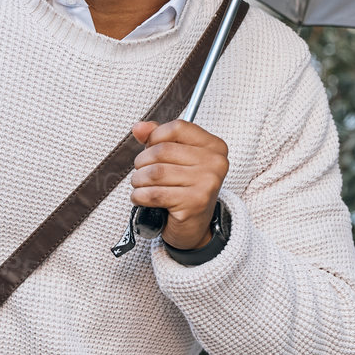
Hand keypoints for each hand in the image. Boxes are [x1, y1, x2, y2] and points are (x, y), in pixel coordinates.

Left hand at [129, 118, 227, 249]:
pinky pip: (154, 194)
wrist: (194, 227)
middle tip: (141, 172)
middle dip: (142, 162)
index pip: (177, 127)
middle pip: (162, 151)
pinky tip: (141, 198)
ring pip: (155, 173)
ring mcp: (206, 183)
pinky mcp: (194, 203)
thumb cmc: (185, 190)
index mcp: (214, 146)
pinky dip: (140, 196)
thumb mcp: (176, 159)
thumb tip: (139, 127)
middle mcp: (215, 163)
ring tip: (140, 185)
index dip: (155, 136)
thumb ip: (158, 138)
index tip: (150, 148)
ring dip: (139, 180)